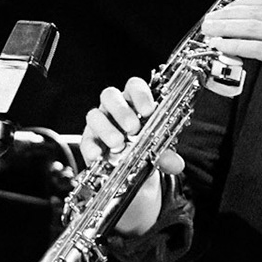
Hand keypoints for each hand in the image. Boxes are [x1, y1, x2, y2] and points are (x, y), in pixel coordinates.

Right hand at [79, 76, 181, 236]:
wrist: (129, 175)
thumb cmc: (143, 152)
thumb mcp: (157, 153)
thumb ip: (166, 156)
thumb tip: (175, 164)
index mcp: (134, 103)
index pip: (134, 86)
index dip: (140, 95)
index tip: (148, 111)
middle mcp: (114, 109)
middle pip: (110, 96)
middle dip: (122, 111)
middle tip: (133, 128)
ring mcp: (99, 123)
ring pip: (94, 115)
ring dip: (107, 129)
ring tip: (118, 144)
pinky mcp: (88, 141)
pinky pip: (86, 140)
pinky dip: (92, 148)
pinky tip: (99, 155)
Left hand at [200, 0, 261, 119]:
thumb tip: (248, 30)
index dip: (239, 4)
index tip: (223, 10)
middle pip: (254, 12)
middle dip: (227, 16)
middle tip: (209, 21)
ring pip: (252, 27)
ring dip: (226, 28)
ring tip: (210, 32)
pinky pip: (256, 47)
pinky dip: (235, 45)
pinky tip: (223, 46)